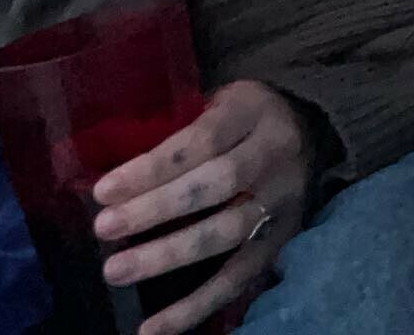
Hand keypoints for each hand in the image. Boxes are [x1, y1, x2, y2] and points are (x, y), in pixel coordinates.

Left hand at [91, 81, 311, 334]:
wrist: (309, 129)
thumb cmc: (243, 118)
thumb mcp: (219, 101)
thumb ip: (180, 129)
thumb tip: (118, 178)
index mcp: (254, 111)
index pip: (203, 139)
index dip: (154, 166)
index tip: (104, 190)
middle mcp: (274, 155)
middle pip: (217, 184)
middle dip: (156, 209)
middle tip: (105, 227)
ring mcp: (282, 202)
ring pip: (227, 234)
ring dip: (168, 255)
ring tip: (117, 270)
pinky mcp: (281, 242)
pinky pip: (239, 279)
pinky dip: (195, 306)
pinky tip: (152, 327)